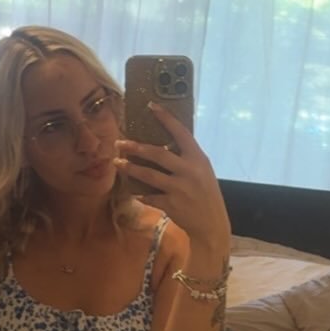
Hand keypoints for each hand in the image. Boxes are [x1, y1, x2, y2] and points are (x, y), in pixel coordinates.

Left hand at [116, 103, 230, 253]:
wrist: (212, 224)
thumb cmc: (206, 195)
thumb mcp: (203, 172)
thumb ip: (187, 159)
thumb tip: (166, 143)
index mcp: (198, 159)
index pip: (181, 133)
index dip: (166, 118)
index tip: (150, 105)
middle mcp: (189, 172)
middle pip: (157, 154)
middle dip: (136, 147)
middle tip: (120, 143)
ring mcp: (180, 189)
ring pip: (149, 175)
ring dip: (130, 168)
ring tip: (117, 163)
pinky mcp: (172, 205)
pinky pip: (150, 197)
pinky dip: (140, 194)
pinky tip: (132, 191)